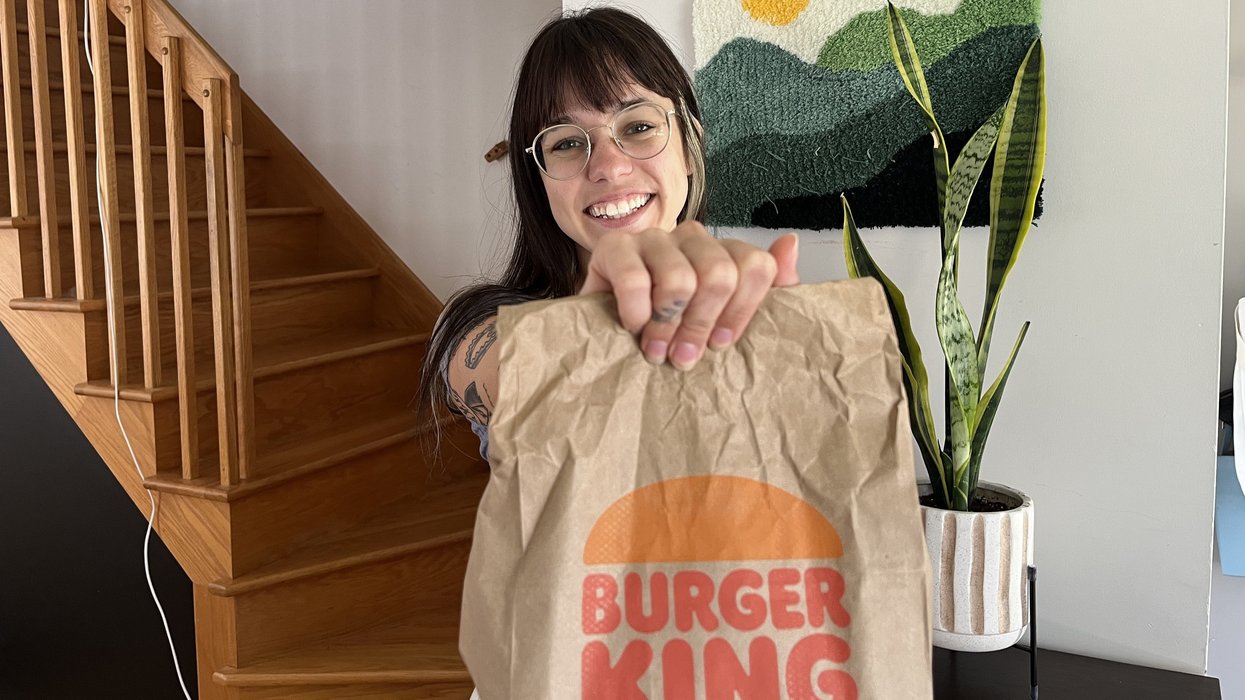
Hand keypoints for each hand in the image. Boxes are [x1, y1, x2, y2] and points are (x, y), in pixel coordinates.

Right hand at [578, 221, 799, 369]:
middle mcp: (692, 237)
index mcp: (724, 252)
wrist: (607, 329)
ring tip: (656, 350)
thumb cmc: (670, 329)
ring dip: (667, 326)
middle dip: (702, 325)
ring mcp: (653, 238)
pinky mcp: (615, 247)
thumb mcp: (721, 318)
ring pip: (680, 278)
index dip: (741, 312)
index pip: (756, 266)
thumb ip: (767, 289)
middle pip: (720, 273)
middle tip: (683, 358)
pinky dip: (637, 313)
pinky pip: (635, 279)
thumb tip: (790, 244)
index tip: (720, 345)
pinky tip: (633, 327)